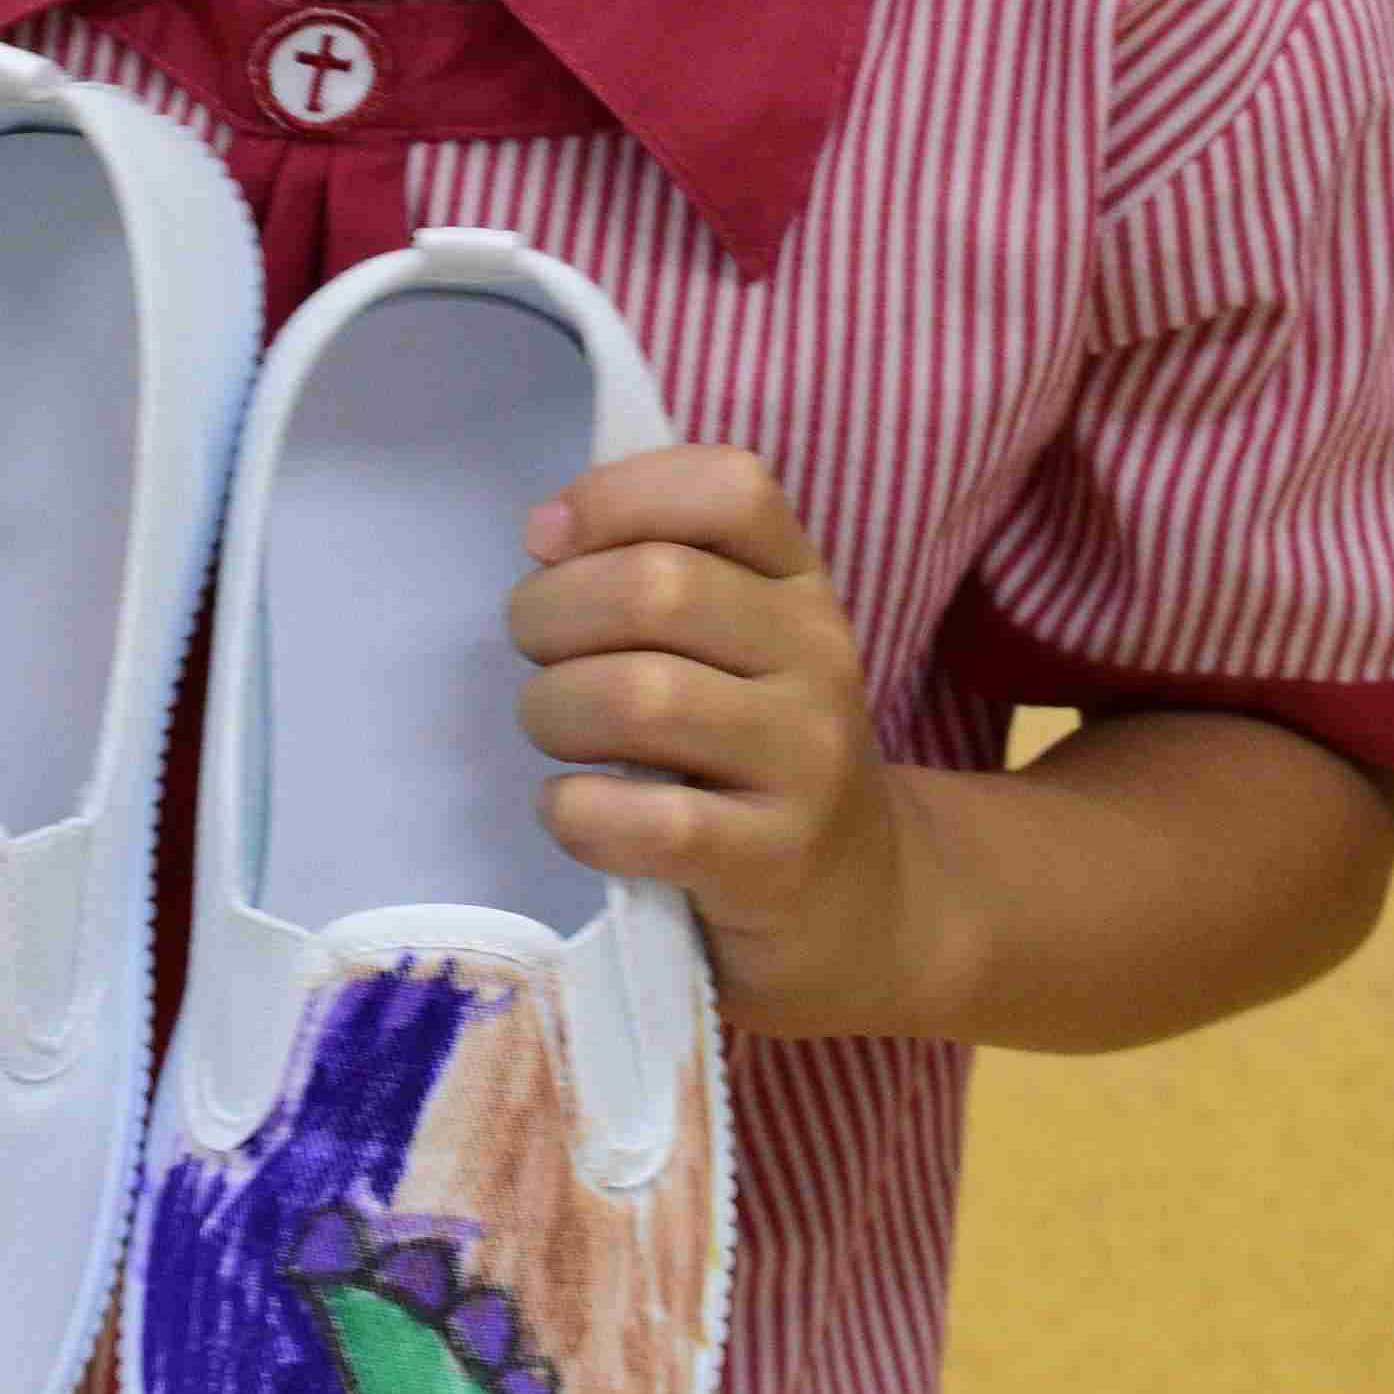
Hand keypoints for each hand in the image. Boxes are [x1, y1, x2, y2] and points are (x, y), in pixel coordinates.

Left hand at [510, 448, 939, 1036]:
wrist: (857, 905)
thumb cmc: (753, 754)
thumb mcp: (738, 643)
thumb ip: (660, 568)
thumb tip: (548, 533)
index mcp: (802, 583)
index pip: (728, 488)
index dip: (614, 497)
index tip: (548, 542)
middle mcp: (819, 657)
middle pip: (656, 587)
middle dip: (550, 614)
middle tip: (536, 657)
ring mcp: (807, 762)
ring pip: (640, 697)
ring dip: (554, 711)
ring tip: (556, 733)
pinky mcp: (775, 862)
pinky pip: (645, 821)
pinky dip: (576, 811)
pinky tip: (575, 811)